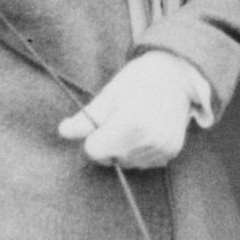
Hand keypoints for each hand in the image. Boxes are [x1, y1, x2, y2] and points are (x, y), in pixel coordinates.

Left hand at [59, 49, 207, 167]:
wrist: (177, 76)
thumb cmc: (139, 80)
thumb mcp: (110, 93)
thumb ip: (87, 117)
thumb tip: (63, 131)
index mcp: (130, 124)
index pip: (94, 150)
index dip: (93, 137)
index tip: (103, 122)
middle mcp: (148, 141)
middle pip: (109, 159)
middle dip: (108, 144)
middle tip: (120, 119)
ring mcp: (161, 149)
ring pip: (126, 163)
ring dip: (124, 149)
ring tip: (135, 124)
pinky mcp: (170, 153)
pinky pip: (143, 163)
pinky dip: (139, 152)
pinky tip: (145, 132)